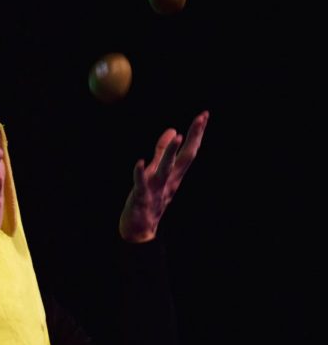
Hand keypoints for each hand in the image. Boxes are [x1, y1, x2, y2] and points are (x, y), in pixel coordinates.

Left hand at [119, 110, 209, 242]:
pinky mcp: (141, 197)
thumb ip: (162, 152)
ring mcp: (157, 189)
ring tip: (178, 136)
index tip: (204, 114)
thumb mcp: (158, 172)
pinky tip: (139, 162)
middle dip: (193, 137)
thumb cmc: (150, 199)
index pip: (189, 151)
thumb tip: (173, 130)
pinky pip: (141, 184)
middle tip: (201, 118)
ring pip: (165, 170)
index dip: (196, 133)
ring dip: (171, 154)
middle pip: (185, 158)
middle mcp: (169, 181)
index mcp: (175, 175)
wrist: (140, 230)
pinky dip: (140, 173)